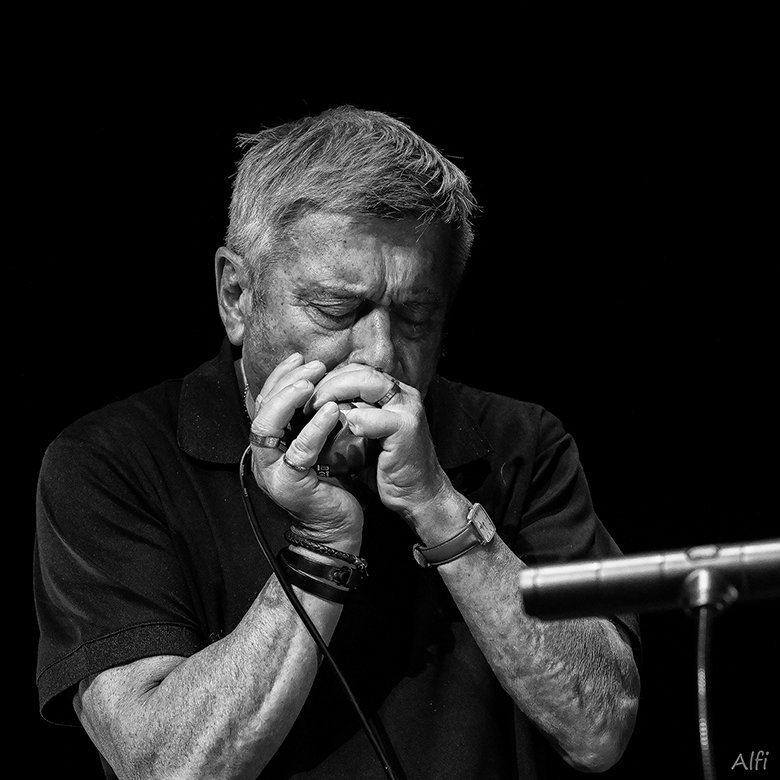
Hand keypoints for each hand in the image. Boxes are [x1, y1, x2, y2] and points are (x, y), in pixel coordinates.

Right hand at [248, 353, 363, 550]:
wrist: (336, 526)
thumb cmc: (330, 483)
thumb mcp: (317, 444)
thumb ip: (309, 420)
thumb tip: (318, 382)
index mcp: (267, 444)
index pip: (263, 400)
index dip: (280, 376)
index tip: (302, 358)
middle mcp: (262, 456)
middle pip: (261, 408)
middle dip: (287, 381)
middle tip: (314, 366)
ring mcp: (271, 471)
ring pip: (267, 426)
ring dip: (290, 399)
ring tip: (313, 382)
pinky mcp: (289, 484)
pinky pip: (299, 451)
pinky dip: (315, 428)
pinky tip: (330, 412)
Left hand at [307, 364, 458, 534]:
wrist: (419, 496)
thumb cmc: (389, 468)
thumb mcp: (367, 437)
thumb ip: (351, 418)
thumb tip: (315, 411)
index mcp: (394, 394)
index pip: (357, 371)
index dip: (330, 379)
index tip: (308, 395)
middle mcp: (403, 396)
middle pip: (360, 371)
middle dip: (329, 382)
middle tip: (307, 402)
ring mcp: (408, 410)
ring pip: (368, 383)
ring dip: (336, 393)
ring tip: (315, 412)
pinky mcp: (407, 429)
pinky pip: (376, 417)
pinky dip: (356, 420)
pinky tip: (342, 429)